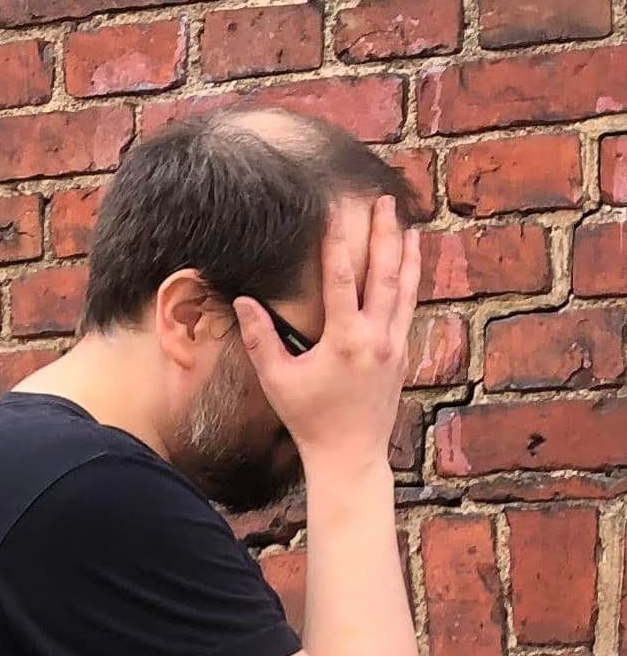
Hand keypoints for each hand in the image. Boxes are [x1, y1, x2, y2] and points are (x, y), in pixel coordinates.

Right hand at [233, 194, 419, 475]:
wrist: (349, 453)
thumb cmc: (308, 419)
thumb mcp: (277, 380)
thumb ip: (260, 339)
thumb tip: (245, 301)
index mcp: (345, 340)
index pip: (342, 278)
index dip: (337, 243)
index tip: (335, 213)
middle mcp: (376, 337)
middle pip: (384, 273)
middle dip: (384, 234)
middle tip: (386, 202)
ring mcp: (394, 344)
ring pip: (406, 288)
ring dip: (406, 254)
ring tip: (407, 226)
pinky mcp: (402, 354)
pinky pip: (409, 308)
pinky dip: (412, 283)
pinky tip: (410, 268)